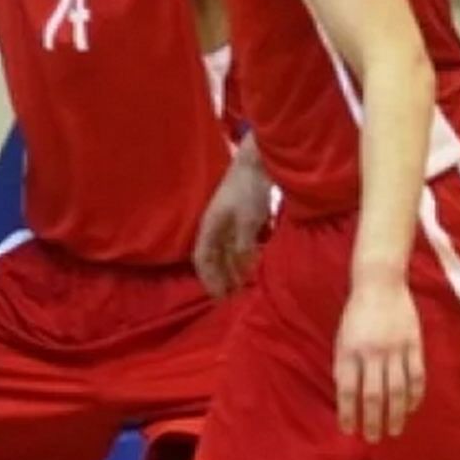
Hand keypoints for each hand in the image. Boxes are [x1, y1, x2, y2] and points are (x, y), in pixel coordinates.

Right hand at [192, 148, 270, 297]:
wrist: (258, 162)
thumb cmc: (248, 191)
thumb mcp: (246, 222)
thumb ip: (242, 246)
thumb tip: (243, 267)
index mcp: (209, 226)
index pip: (202, 259)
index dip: (208, 279)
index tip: (218, 297)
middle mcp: (215, 225)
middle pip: (214, 257)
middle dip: (221, 277)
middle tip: (232, 297)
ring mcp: (229, 220)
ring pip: (227, 250)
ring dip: (233, 268)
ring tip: (243, 285)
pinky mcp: (243, 216)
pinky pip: (240, 242)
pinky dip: (245, 256)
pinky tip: (255, 263)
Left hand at [334, 277, 425, 442]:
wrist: (380, 283)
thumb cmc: (356, 313)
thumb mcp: (342, 337)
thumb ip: (344, 364)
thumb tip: (346, 394)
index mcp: (349, 350)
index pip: (346, 389)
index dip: (347, 412)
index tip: (348, 430)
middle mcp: (371, 352)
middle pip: (373, 394)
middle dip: (373, 420)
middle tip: (373, 438)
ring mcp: (395, 349)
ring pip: (397, 390)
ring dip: (396, 414)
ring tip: (394, 430)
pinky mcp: (414, 345)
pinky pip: (416, 377)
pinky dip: (414, 396)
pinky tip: (411, 408)